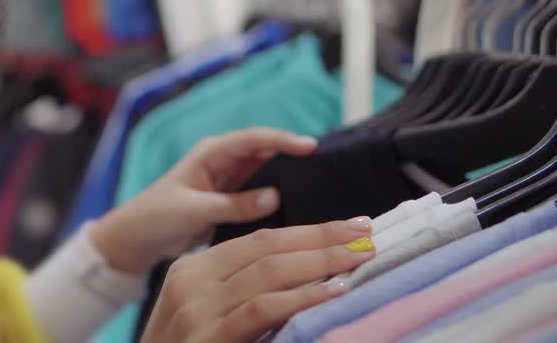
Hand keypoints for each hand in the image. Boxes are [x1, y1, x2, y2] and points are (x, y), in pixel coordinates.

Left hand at [90, 127, 318, 276]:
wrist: (138, 238)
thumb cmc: (157, 217)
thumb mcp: (194, 210)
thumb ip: (233, 204)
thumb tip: (274, 196)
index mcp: (211, 153)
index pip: (253, 139)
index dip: (282, 140)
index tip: (310, 147)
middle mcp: (224, 161)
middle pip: (266, 152)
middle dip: (293, 155)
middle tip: (327, 166)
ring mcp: (230, 181)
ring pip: (267, 172)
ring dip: (289, 177)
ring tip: (322, 183)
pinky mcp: (233, 200)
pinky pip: (262, 194)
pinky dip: (279, 197)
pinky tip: (300, 205)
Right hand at [139, 220, 375, 342]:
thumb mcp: (205, 312)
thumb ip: (240, 289)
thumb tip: (303, 270)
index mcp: (192, 268)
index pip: (259, 238)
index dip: (309, 230)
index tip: (350, 226)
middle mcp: (191, 280)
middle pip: (267, 246)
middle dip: (322, 238)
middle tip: (365, 235)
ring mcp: (196, 309)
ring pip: (268, 271)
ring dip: (320, 262)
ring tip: (357, 259)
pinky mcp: (207, 337)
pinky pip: (261, 309)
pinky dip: (300, 298)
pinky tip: (331, 293)